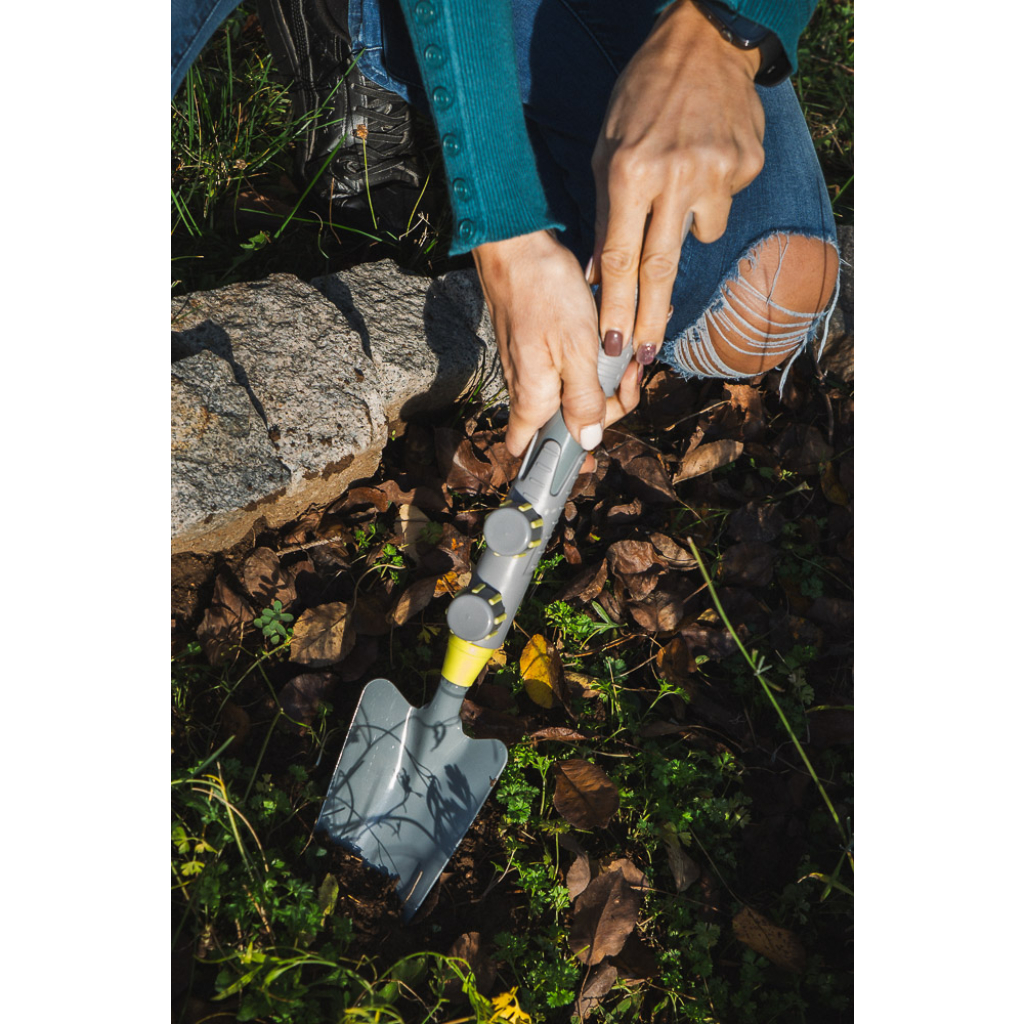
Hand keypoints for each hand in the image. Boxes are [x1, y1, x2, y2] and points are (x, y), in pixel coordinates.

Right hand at [472, 230, 640, 457]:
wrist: (516, 246)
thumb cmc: (545, 294)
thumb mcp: (576, 350)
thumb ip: (584, 400)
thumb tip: (590, 440)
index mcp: (533, 400)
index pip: (533, 452)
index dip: (562, 460)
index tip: (593, 458)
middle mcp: (527, 391)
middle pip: (566, 424)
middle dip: (604, 410)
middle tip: (632, 378)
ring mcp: (531, 370)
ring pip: (571, 396)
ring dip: (604, 384)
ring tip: (631, 359)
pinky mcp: (538, 350)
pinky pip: (568, 371)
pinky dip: (593, 364)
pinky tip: (613, 344)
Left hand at [591, 0, 765, 362]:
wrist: (705, 44)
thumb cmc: (643, 97)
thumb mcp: (606, 150)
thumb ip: (606, 214)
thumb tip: (602, 274)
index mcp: (629, 172)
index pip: (620, 258)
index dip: (617, 307)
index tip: (614, 343)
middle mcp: (674, 176)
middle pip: (661, 268)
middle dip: (651, 318)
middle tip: (646, 355)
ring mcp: (716, 172)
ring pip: (700, 235)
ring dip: (686, 226)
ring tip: (679, 181)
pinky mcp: (746, 166)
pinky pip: (724, 204)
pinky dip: (711, 194)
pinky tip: (705, 159)